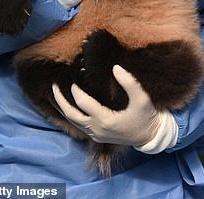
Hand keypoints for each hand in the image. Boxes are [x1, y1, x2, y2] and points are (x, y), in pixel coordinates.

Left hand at [52, 65, 177, 151]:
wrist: (150, 136)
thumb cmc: (146, 117)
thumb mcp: (142, 98)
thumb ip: (129, 82)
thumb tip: (115, 67)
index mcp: (105, 120)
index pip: (82, 102)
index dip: (75, 88)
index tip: (74, 74)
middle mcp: (96, 129)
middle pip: (70, 114)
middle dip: (60, 99)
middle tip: (53, 84)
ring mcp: (95, 134)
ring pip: (72, 121)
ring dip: (62, 107)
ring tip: (55, 93)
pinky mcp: (96, 135)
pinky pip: (78, 124)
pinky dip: (70, 113)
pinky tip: (68, 105)